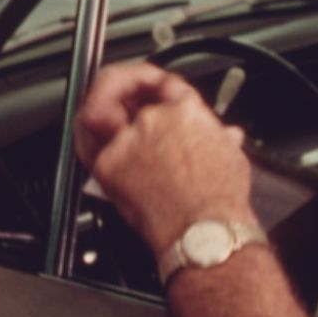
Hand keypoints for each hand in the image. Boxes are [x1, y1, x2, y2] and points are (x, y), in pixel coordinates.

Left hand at [78, 62, 253, 254]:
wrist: (203, 232)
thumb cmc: (219, 201)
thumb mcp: (230, 154)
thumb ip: (218, 136)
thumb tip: (223, 136)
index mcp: (186, 110)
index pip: (167, 86)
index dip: (160, 89)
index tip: (157, 95)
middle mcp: (154, 117)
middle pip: (129, 86)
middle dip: (126, 84)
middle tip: (125, 87)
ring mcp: (129, 138)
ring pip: (99, 108)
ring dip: (101, 104)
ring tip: (106, 108)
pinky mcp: (108, 163)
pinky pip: (87, 144)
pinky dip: (90, 142)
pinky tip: (96, 142)